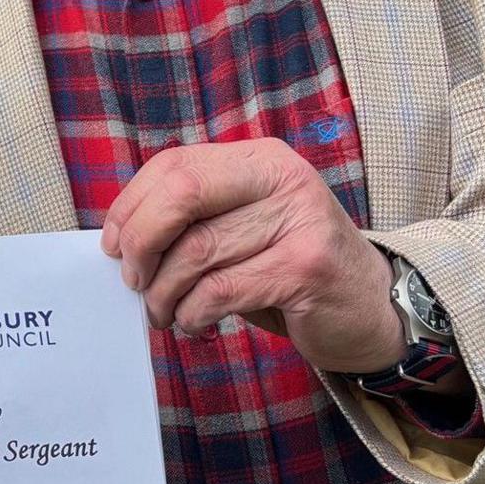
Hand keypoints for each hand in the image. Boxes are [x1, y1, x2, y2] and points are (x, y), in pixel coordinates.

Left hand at [99, 138, 403, 374]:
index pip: (175, 165)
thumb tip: (117, 238)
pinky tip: (196, 323)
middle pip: (181, 194)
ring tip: (164, 313)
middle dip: (141, 242)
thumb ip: (194, 219)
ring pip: (197, 251)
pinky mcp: (307, 269)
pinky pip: (222, 290)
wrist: (372, 308)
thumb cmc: (290, 268)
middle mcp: (283, 178)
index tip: (112, 245)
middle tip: (133, 280)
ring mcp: (301, 221)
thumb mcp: (244, 228)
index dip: (131, 206)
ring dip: (165, 293)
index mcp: (260, 159)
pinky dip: (194, 313)